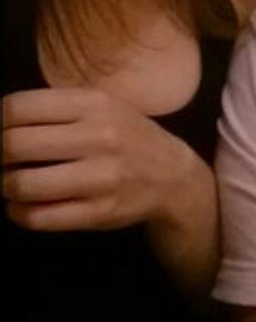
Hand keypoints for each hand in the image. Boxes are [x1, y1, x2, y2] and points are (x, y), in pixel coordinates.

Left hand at [2, 86, 201, 232]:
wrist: (172, 175)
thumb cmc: (127, 136)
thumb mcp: (102, 107)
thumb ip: (56, 109)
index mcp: (94, 104)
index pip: (19, 108)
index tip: (2, 130)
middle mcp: (98, 137)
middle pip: (13, 145)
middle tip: (4, 159)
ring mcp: (100, 177)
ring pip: (21, 184)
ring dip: (6, 185)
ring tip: (13, 181)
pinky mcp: (98, 212)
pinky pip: (36, 216)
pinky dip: (18, 211)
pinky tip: (25, 204)